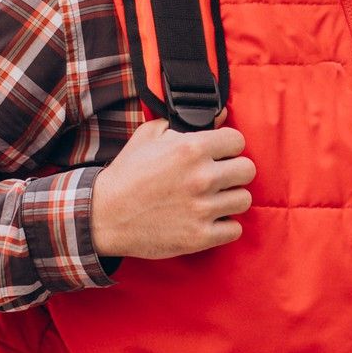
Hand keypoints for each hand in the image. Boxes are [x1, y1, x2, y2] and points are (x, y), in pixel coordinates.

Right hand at [90, 116, 254, 259]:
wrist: (104, 216)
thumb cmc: (127, 175)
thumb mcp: (149, 136)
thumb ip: (184, 123)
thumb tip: (220, 115)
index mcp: (191, 148)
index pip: (238, 141)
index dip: (228, 147)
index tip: (220, 154)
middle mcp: (201, 177)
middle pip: (247, 170)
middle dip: (234, 172)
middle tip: (219, 177)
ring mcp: (202, 209)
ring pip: (244, 200)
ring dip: (230, 199)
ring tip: (212, 199)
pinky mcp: (200, 237)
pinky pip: (234, 229)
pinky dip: (224, 226)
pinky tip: (209, 219)